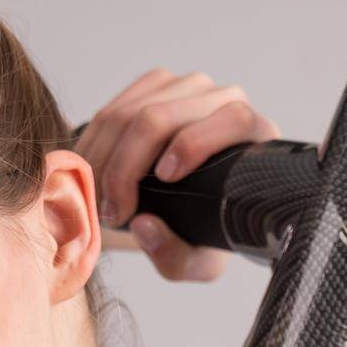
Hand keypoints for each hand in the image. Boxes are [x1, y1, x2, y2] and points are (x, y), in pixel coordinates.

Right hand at [75, 67, 280, 281]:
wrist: (188, 209)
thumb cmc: (202, 234)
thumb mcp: (195, 263)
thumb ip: (174, 255)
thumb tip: (144, 225)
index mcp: (255, 136)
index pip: (233, 120)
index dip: (194, 144)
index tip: (163, 179)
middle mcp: (225, 101)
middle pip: (164, 115)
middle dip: (125, 166)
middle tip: (111, 212)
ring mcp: (188, 87)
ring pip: (130, 111)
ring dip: (103, 159)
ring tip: (97, 200)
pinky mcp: (156, 84)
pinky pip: (114, 107)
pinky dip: (94, 144)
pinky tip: (91, 174)